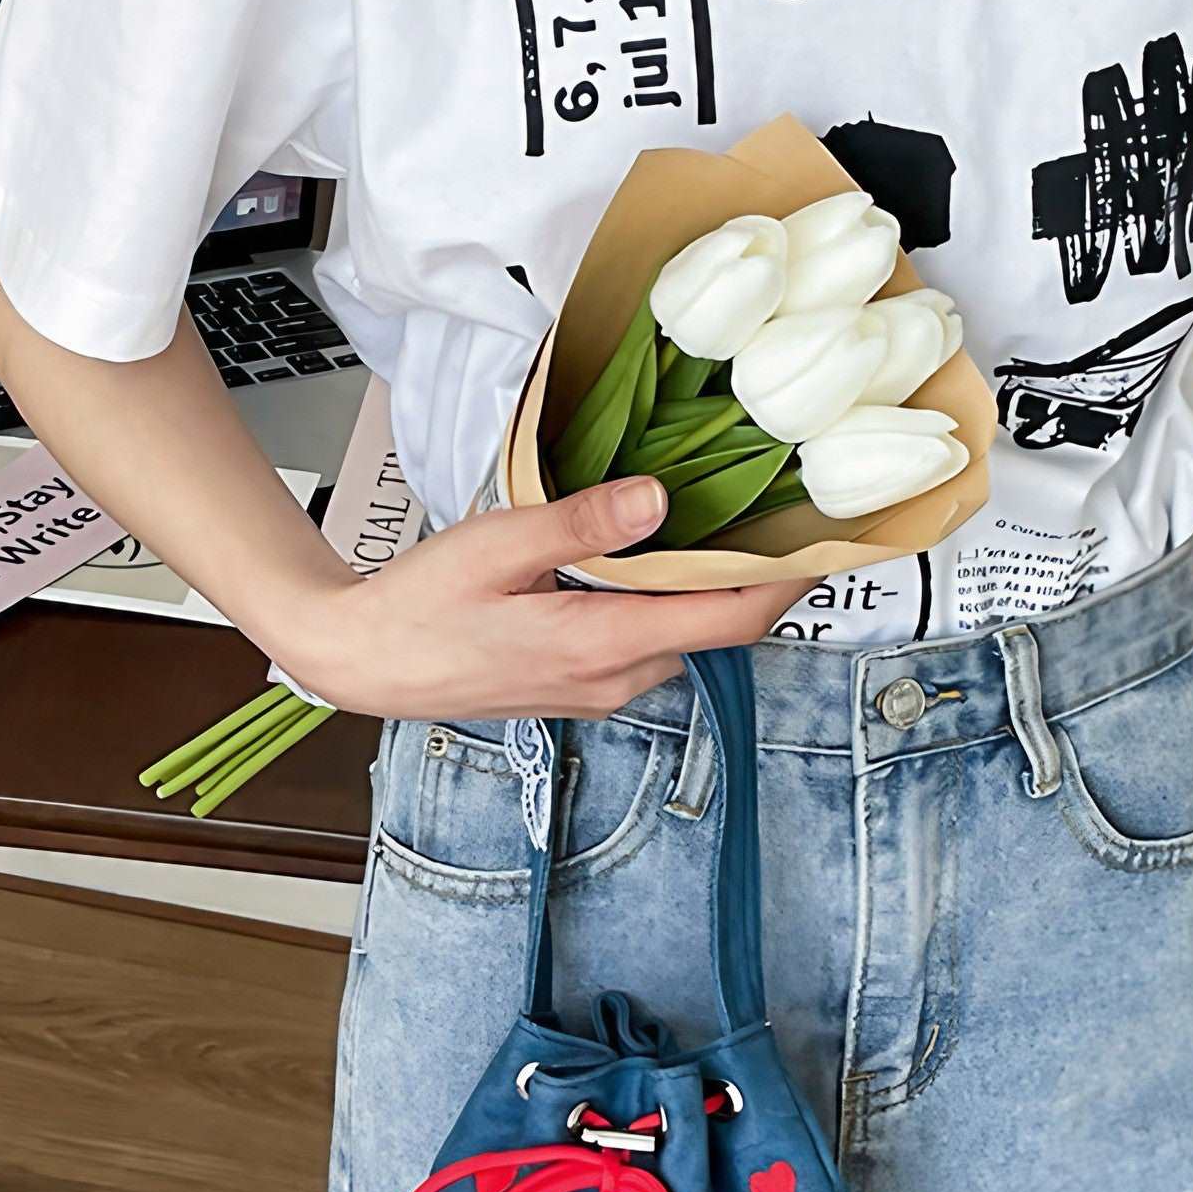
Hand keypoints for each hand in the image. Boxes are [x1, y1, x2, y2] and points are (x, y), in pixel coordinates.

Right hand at [268, 476, 809, 719]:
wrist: (365, 663)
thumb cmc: (419, 605)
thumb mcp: (497, 545)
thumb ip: (582, 523)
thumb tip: (660, 500)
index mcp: (603, 644)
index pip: (732, 618)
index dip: (790, 580)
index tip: (828, 537)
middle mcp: (614, 679)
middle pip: (717, 628)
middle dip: (751, 575)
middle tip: (772, 505)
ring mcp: (598, 691)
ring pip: (681, 636)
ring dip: (701, 590)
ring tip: (712, 522)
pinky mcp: (580, 689)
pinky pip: (645, 645)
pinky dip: (662, 606)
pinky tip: (642, 563)